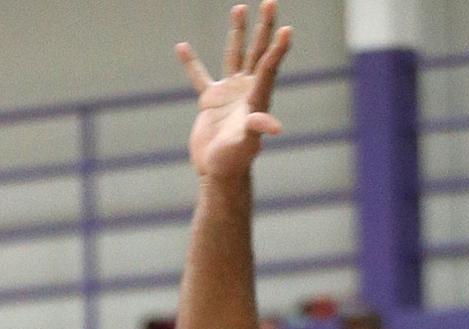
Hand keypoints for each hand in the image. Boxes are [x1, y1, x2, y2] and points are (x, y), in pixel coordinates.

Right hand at [177, 1, 290, 178]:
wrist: (217, 172)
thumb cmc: (234, 161)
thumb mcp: (246, 144)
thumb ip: (258, 129)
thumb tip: (275, 126)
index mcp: (257, 98)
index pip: (268, 67)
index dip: (277, 48)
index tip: (286, 30)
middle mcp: (246, 91)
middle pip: (257, 52)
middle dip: (265, 28)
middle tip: (270, 2)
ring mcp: (229, 94)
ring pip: (234, 56)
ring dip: (237, 32)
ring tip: (239, 8)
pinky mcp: (210, 101)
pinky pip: (199, 77)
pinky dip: (191, 64)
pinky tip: (182, 47)